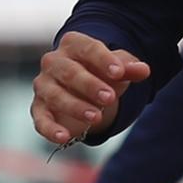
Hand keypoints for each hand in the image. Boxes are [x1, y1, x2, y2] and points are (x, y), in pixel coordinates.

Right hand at [30, 29, 148, 147]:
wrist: (82, 89)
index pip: (88, 49)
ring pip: (56, 96)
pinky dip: (50, 129)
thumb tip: (144, 70)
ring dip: (75, 107)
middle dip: (90, 85)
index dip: (104, 60)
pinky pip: (41, 119)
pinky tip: (64, 137)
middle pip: (70, 72)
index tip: (119, 73)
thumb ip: (128, 68)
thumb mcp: (117, 69)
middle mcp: (53, 62)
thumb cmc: (100, 73)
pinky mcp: (39, 109)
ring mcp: (44, 86)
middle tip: (110, 98)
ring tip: (96, 117)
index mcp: (73, 44)